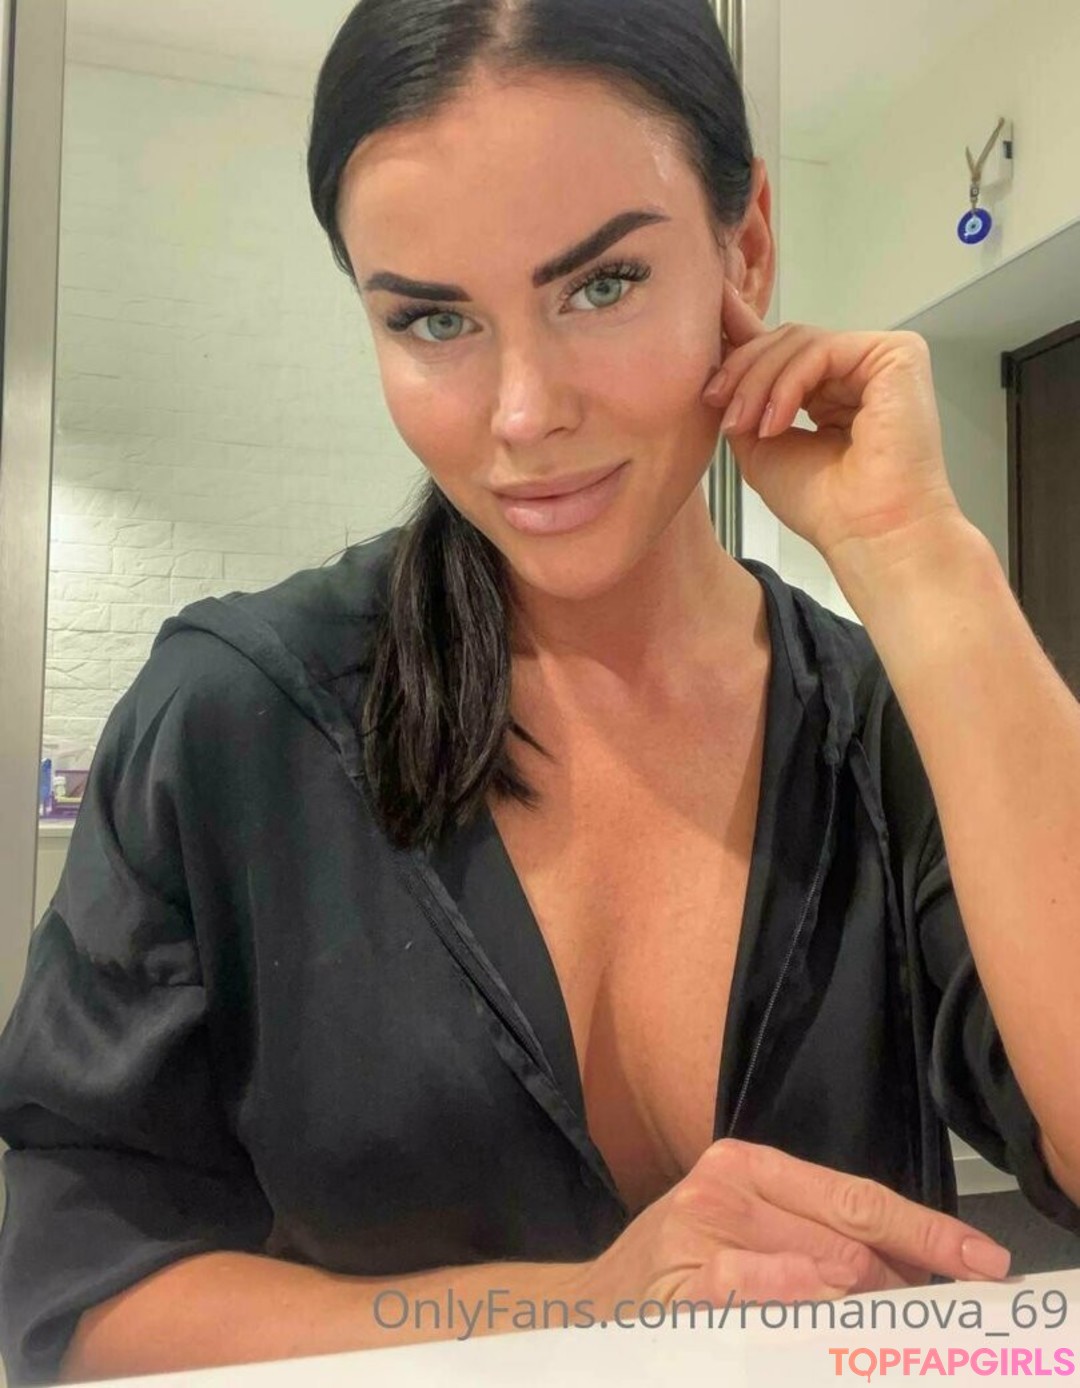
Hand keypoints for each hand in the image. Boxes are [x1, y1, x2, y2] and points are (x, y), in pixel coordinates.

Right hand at [580, 1139, 1010, 1314]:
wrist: (584, 1308)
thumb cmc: (675, 1275)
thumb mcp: (741, 1238)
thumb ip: (811, 1243)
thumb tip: (905, 1273)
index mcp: (748, 1165)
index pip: (857, 1197)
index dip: (928, 1231)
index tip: (983, 1262)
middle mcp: (727, 1183)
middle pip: (849, 1235)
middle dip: (906, 1280)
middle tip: (944, 1312)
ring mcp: (703, 1224)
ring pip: (821, 1264)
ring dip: (869, 1304)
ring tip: (892, 1329)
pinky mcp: (685, 1270)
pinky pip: (761, 1284)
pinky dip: (799, 1294)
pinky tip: (824, 1302)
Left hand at [702, 285, 964, 571]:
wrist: (865, 534)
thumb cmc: (822, 505)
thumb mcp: (757, 444)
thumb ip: (742, 398)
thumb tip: (719, 348)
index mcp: (829, 390)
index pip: (779, 350)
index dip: (739, 347)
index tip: (705, 358)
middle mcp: (855, 371)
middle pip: (785, 340)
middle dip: (741, 371)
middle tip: (715, 403)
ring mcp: (877, 361)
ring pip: (798, 341)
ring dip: (758, 381)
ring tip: (744, 426)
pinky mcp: (896, 356)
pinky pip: (822, 349)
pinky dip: (788, 383)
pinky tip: (775, 423)